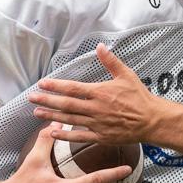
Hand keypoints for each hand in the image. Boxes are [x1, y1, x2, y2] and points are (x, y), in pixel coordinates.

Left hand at [28, 45, 167, 144]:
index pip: (72, 88)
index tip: (42, 83)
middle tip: (31, 98)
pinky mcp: (101, 137)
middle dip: (47, 100)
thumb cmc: (140, 97)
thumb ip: (111, 61)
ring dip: (51, 115)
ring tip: (36, 112)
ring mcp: (97, 124)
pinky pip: (79, 137)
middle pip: (66, 104)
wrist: (152, 121)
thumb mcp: (127, 75)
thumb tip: (100, 46)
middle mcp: (95, 108)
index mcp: (100, 92)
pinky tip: (52, 132)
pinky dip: (65, 135)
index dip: (55, 86)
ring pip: (69, 119)